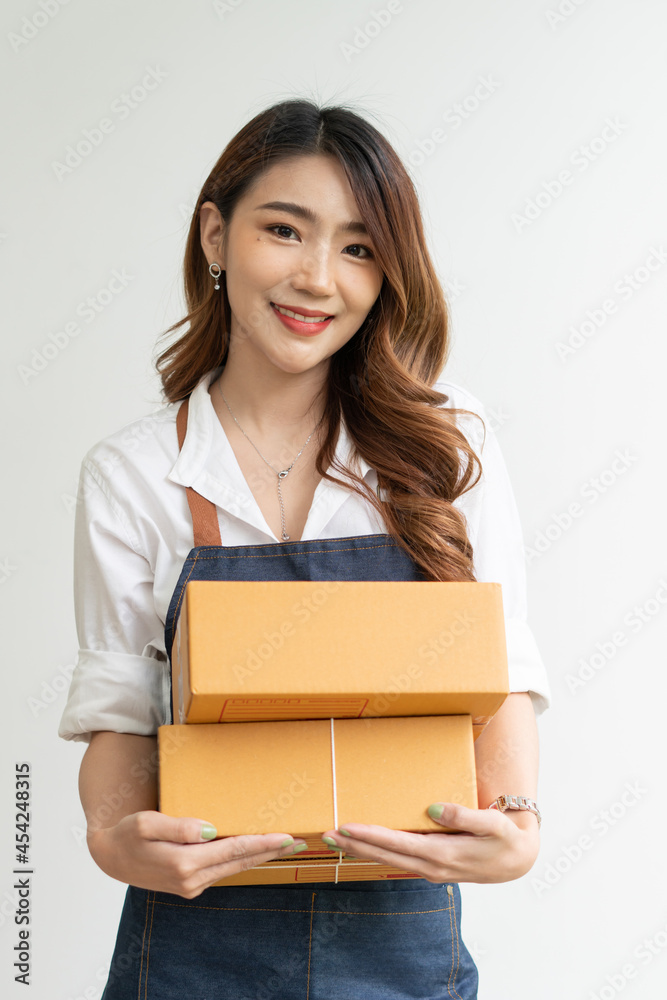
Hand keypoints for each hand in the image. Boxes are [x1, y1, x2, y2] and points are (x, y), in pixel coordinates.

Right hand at [87, 810, 306, 896]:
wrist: (110, 857)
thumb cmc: (128, 834)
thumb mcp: (146, 823)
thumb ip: (178, 826)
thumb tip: (209, 829)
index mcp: (183, 863)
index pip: (233, 850)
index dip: (261, 843)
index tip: (286, 837)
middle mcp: (191, 879)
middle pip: (239, 862)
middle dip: (270, 851)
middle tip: (298, 841)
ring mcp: (191, 885)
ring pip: (233, 868)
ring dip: (258, 856)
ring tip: (283, 845)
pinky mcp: (190, 884)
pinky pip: (222, 870)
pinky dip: (241, 860)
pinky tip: (253, 851)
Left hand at [321, 802, 540, 883]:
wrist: (517, 860)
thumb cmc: (504, 839)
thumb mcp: (491, 824)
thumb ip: (463, 815)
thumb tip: (432, 808)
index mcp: (443, 854)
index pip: (397, 844)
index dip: (370, 835)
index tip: (346, 826)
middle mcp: (431, 866)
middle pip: (384, 855)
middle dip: (354, 844)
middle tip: (325, 833)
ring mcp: (429, 869)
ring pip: (387, 860)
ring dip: (361, 850)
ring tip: (336, 839)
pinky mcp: (431, 866)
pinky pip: (397, 860)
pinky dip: (377, 852)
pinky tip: (364, 845)